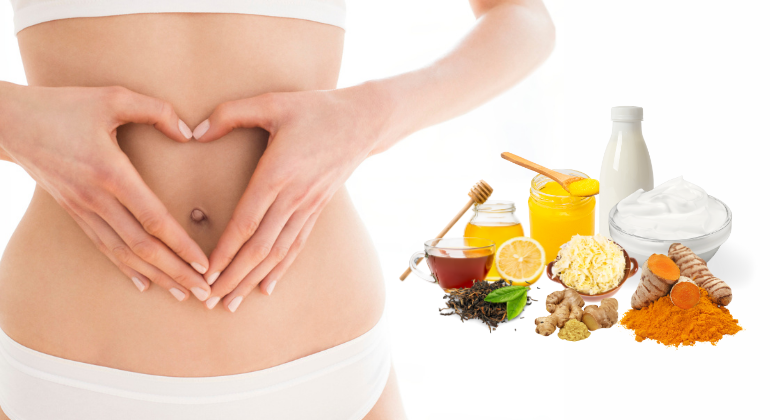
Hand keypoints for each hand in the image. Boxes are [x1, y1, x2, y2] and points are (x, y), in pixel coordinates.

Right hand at [0, 84, 211, 300]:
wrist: (7, 122)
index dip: (181, 244)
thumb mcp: (112, 97)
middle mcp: (97, 198)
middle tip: (204, 293)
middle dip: (176, 272)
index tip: (205, 263)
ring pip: (124, 253)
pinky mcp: (74, 212)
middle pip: (143, 246)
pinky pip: (104, 246)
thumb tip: (189, 132)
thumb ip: (155, 111)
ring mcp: (83, 209)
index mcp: (111, 172)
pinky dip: (127, 267)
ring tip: (183, 294)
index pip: (153, 218)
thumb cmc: (63, 106)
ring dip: (156, 276)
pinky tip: (145, 283)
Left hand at [193, 86, 387, 311]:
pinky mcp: (317, 209)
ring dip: (252, 280)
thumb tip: (194, 133)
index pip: (247, 221)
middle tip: (209, 300)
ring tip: (231, 303)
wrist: (365, 120)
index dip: (225, 250)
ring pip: (278, 253)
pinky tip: (266, 288)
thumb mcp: (272, 102)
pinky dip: (280, 270)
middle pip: (260, 247)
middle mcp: (294, 196)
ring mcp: (308, 207)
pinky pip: (296, 246)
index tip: (205, 272)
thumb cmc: (315, 108)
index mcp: (278, 173)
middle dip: (233, 277)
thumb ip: (230, 114)